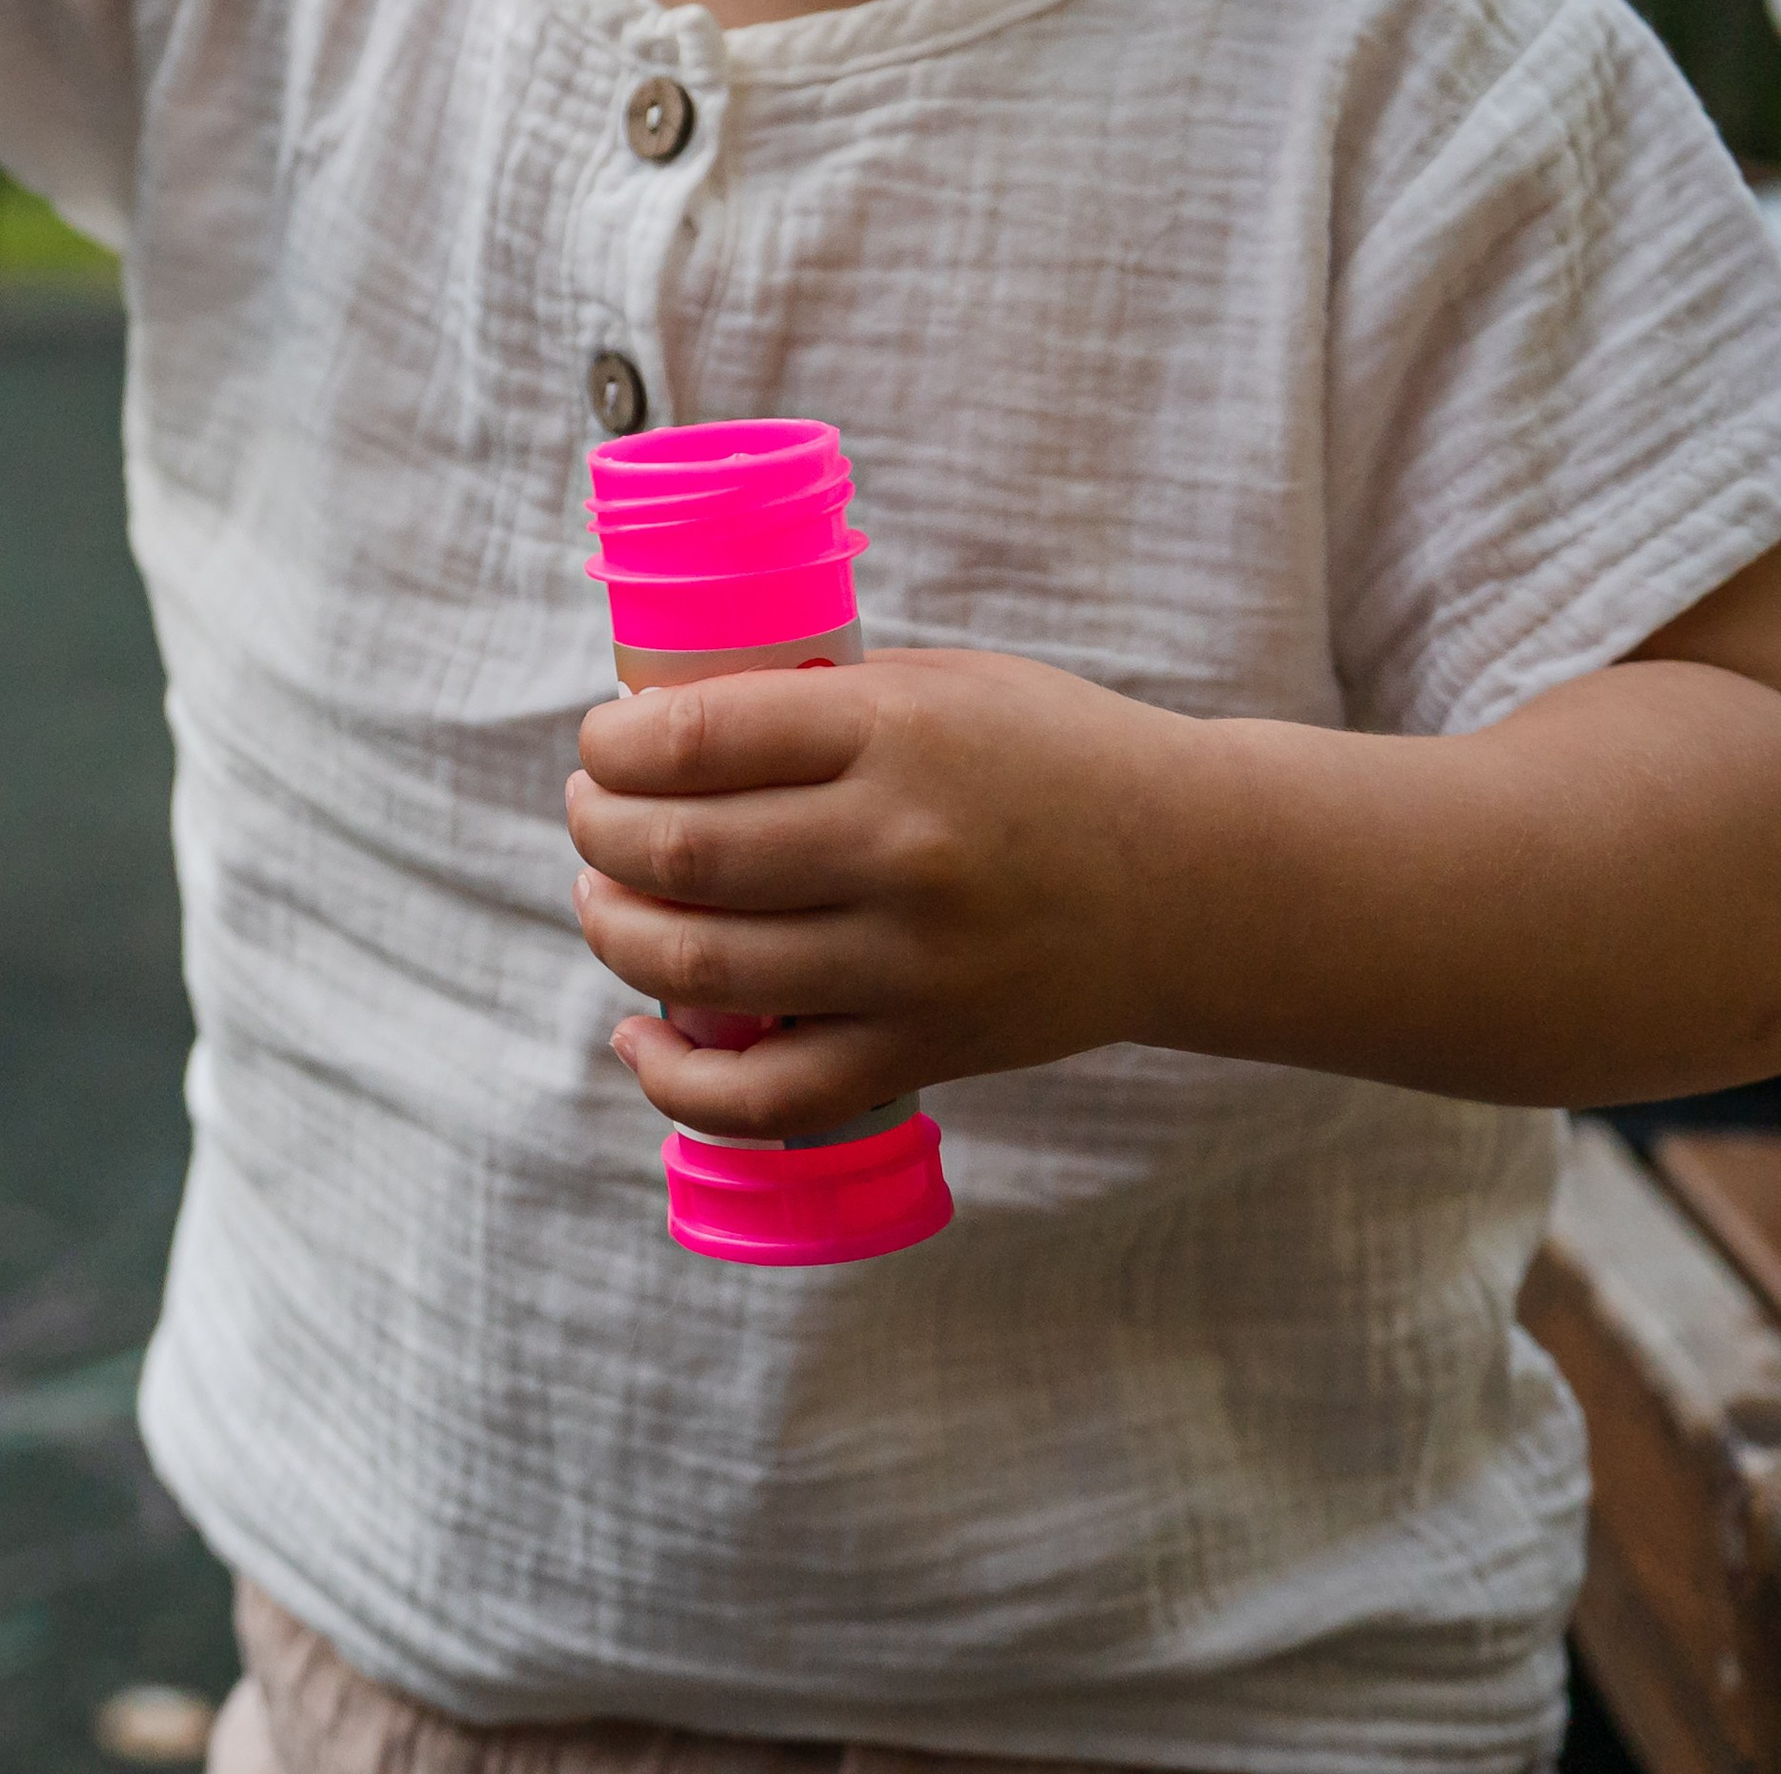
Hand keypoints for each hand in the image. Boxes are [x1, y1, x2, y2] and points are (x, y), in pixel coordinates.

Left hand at [567, 648, 1185, 1139]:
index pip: (697, 740)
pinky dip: (677, 1078)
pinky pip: (766, 1096)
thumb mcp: (938, 685)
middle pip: (682, 854)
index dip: (614, 746)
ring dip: (616, 934)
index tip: (600, 745)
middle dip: (598, 834)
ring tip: (600, 902)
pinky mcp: (924, 1051)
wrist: (1191, 877)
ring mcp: (909, 963)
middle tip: (589, 819)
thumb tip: (663, 729)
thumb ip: (815, 710)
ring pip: (701, 967)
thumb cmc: (1050, 757)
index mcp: (895, 731)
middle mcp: (897, 848)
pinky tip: (641, 1038)